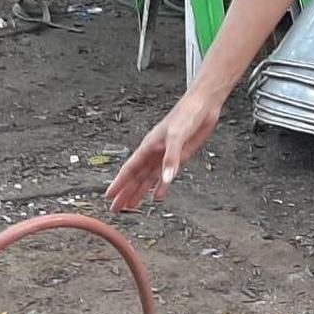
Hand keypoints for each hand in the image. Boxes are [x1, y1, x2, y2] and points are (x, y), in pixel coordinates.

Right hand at [106, 91, 220, 211]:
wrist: (203, 105)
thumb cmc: (187, 114)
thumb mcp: (177, 136)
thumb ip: (171, 158)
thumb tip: (166, 179)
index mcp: (148, 146)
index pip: (130, 169)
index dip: (119, 183)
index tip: (109, 195)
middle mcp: (154, 153)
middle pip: (136, 178)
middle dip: (125, 192)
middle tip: (116, 208)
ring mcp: (165, 156)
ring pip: (147, 179)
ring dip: (139, 192)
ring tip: (131, 205)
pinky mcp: (178, 158)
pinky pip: (165, 176)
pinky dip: (160, 187)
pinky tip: (156, 196)